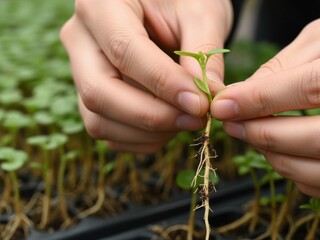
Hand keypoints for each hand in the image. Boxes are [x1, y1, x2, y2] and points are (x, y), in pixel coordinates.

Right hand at [60, 0, 231, 152]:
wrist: (169, 5)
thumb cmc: (184, 1)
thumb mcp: (201, 14)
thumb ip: (203, 57)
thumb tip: (208, 102)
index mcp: (101, 4)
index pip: (124, 51)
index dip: (164, 84)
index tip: (200, 104)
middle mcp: (81, 39)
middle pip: (99, 92)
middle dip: (152, 116)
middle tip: (196, 119)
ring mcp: (81, 69)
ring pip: (99, 119)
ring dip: (148, 132)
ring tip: (188, 120)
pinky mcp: (92, 93)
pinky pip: (107, 129)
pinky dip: (142, 138)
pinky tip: (171, 125)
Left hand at [212, 0, 319, 204]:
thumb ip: (285, 66)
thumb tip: (241, 101)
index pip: (317, 87)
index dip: (263, 101)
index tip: (226, 105)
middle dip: (271, 138)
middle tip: (236, 127)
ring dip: (289, 165)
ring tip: (259, 143)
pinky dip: (313, 182)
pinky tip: (291, 160)